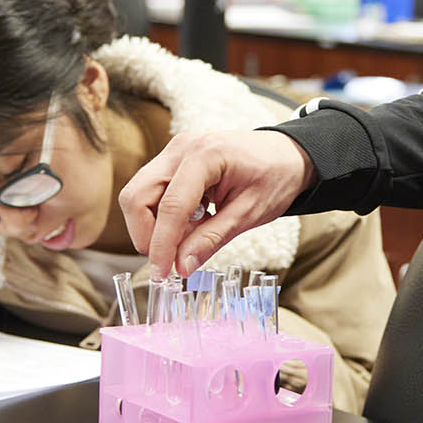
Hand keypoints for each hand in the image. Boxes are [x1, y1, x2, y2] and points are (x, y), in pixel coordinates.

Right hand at [118, 129, 316, 277]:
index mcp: (206, 155)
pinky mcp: (172, 161)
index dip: (161, 244)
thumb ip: (212, 239)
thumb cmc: (274, 177)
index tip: (161, 274)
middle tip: (168, 261)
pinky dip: (163, 216)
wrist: (285, 154)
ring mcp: (174, 152)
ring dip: (154, 226)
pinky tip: (193, 222)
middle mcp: (182, 148)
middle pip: (137, 196)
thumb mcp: (249, 214)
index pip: (170, 205)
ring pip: (138, 195)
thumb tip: (181, 266)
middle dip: (146, 234)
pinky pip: (152, 192)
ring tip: (190, 237)